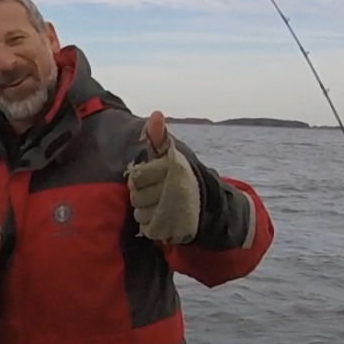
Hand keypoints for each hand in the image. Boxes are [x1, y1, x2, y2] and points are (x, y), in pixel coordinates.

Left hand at [125, 111, 199, 244]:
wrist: (207, 203)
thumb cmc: (181, 175)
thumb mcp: (170, 153)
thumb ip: (158, 136)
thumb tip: (156, 114)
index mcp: (172, 168)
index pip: (137, 177)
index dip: (139, 178)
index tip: (147, 177)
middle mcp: (173, 189)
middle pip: (136, 197)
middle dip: (140, 195)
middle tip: (152, 192)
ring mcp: (173, 211)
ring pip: (140, 214)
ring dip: (144, 211)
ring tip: (156, 205)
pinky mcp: (174, 229)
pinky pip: (147, 229)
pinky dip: (149, 225)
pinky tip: (158, 218)